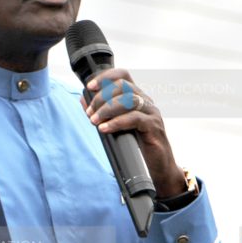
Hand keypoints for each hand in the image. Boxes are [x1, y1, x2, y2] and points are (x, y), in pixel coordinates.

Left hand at [79, 68, 185, 198]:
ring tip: (94, 121)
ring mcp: (152, 113)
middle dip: (101, 97)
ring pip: (128, 100)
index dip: (105, 77)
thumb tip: (83, 98)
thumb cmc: (137, 144)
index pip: (122, 76)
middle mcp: (145, 101)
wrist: (158, 166)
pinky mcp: (154, 127)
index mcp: (136, 96)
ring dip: (107, 109)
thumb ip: (101, 111)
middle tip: (90, 113)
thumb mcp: (116, 124)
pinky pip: (134, 118)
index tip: (89, 86)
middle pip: (123, 86)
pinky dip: (116, 122)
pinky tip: (104, 128)